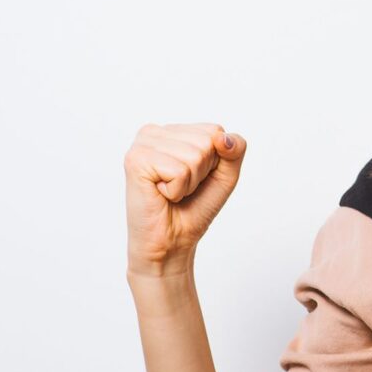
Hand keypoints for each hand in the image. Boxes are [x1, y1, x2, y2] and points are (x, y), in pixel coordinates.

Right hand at [123, 122, 245, 277]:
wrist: (172, 241)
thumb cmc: (195, 207)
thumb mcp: (225, 174)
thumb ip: (235, 149)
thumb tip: (222, 138)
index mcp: (173, 130)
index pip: (215, 131)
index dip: (215, 161)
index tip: (195, 178)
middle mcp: (154, 132)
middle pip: (206, 141)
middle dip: (202, 172)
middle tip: (181, 188)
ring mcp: (142, 144)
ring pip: (195, 155)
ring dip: (189, 182)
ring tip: (171, 192)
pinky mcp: (136, 160)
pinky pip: (180, 171)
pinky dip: (178, 190)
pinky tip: (161, 194)